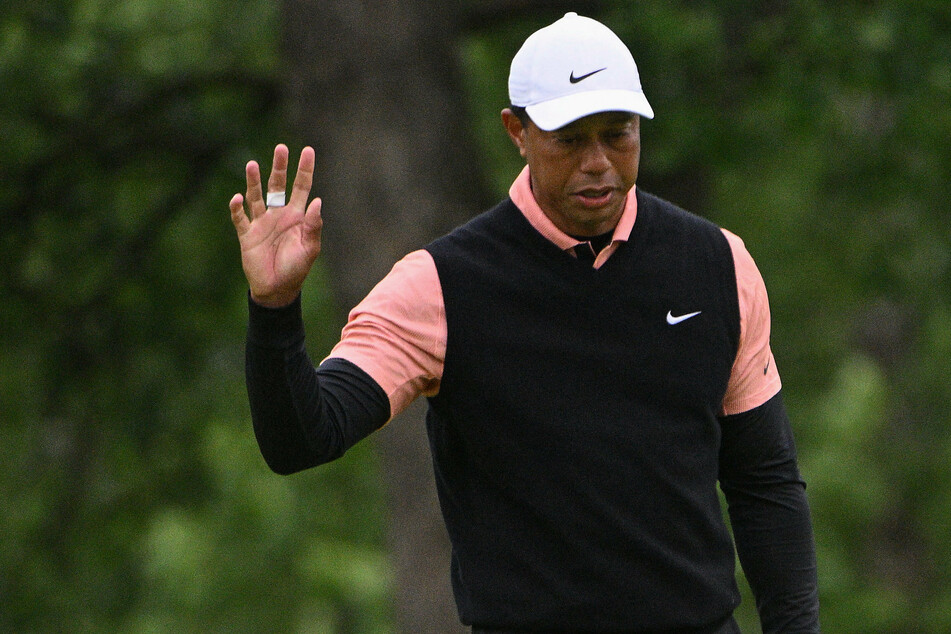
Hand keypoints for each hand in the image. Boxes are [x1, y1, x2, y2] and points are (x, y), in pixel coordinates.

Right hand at [230, 144, 322, 307]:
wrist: (277, 289)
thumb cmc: (296, 269)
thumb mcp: (310, 249)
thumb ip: (313, 226)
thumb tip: (317, 201)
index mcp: (297, 216)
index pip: (301, 187)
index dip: (304, 169)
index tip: (308, 150)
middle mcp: (278, 215)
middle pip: (278, 185)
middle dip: (279, 167)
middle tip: (281, 148)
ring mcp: (261, 223)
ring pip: (256, 196)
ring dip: (254, 182)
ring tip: (252, 165)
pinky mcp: (247, 235)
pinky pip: (240, 218)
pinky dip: (237, 208)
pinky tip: (237, 198)